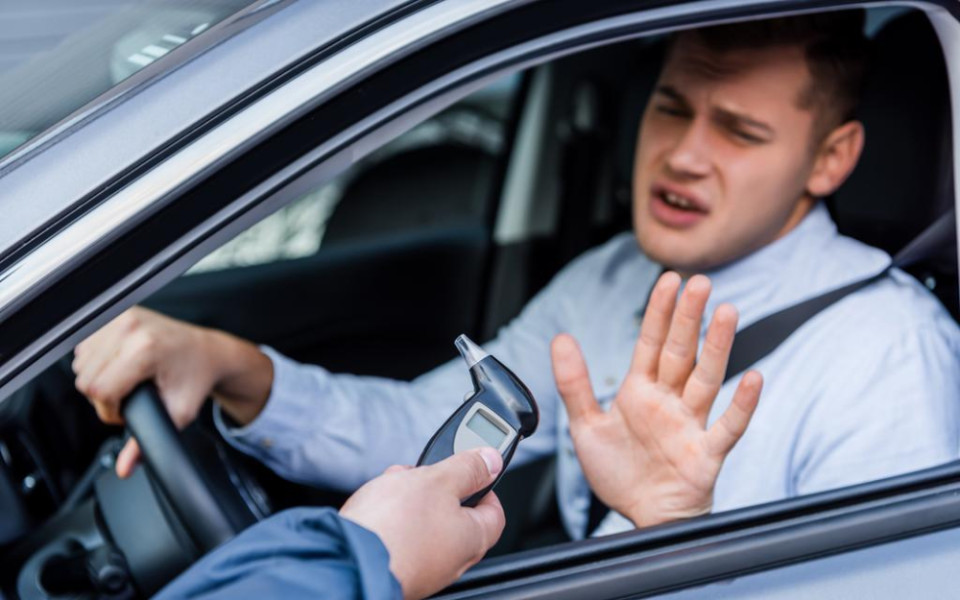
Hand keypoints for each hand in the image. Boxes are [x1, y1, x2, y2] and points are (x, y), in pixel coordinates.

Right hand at [72, 307, 271, 477]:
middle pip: (86, 378)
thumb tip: (126, 468)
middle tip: (130, 397)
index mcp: (144, 349)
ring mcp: (121, 317)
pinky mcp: (116, 313)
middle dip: (105, 396)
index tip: (128, 410)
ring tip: (127, 381)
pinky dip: (97, 360)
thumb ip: (149, 442)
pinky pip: (86, 346)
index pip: (98, 390)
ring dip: (99, 378)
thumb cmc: (196, 379)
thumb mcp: (178, 413)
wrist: (209, 352)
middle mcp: (130, 328)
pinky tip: (120, 365)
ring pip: (81, 363)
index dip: (110, 410)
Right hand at [340, 448, 505, 599]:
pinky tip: (378, 509)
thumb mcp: (437, 479)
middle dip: (438, 489)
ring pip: (426, 526)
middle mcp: (452, 562)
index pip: (494, 510)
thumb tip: (491, 460)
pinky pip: (403, 540)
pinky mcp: (396, 571)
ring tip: (393, 486)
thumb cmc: (394, 526)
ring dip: (412, 502)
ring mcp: (423, 570)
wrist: (346, 559)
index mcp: (473, 539)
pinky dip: (394, 521)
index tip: (471, 469)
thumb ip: (468, 468)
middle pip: (456, 517)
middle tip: (423, 473)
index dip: (485, 484)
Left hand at [551, 272, 761, 528]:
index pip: (651, 343)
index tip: (669, 280)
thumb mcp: (586, 425)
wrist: (639, 517)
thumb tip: (561, 338)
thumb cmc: (620, 472)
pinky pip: (728, 426)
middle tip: (701, 282)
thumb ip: (574, 382)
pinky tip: (754, 379)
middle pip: (681, 352)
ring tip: (728, 313)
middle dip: (689, 317)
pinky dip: (742, 405)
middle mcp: (669, 402)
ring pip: (707, 379)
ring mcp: (690, 425)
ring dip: (718, 347)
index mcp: (641, 392)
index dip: (659, 312)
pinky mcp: (706, 454)